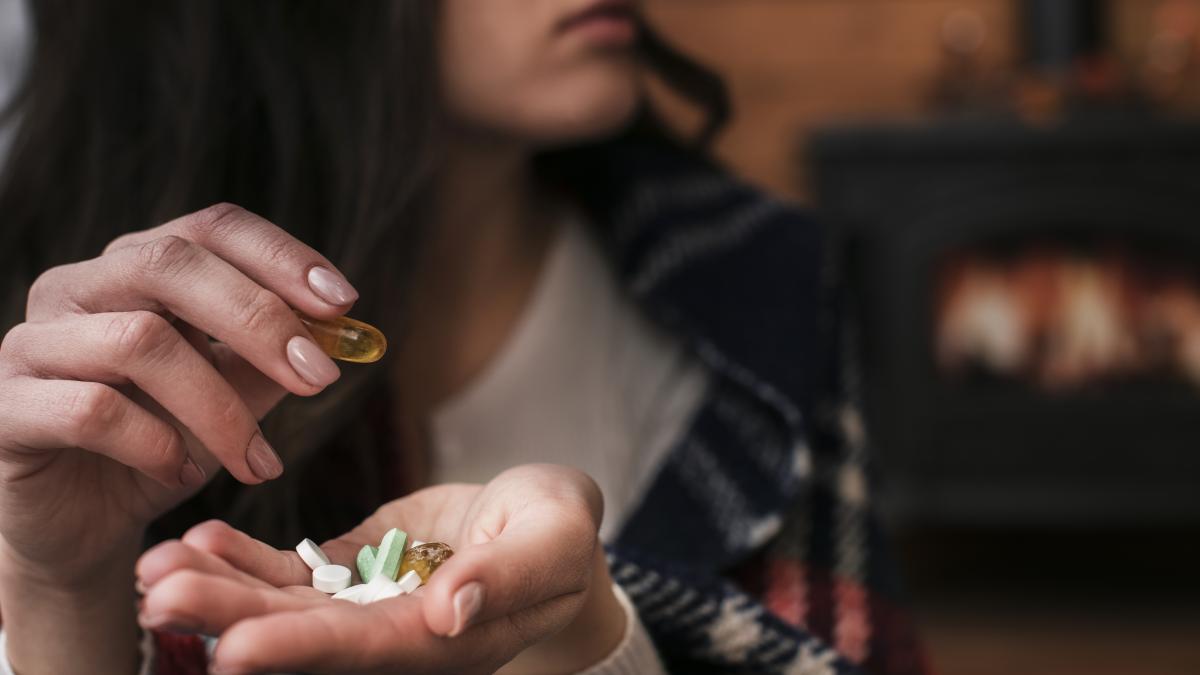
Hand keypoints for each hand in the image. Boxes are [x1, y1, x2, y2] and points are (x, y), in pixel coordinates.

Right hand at [0, 203, 353, 587]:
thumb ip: (275, 359)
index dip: (280, 256)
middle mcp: (77, 288)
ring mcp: (33, 342)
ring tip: (258, 461)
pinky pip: (91, 409)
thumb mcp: (232, 398)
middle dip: (260, 320)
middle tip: (320, 378)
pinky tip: (183, 472)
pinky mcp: (6, 406)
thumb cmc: (161, 446)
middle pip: (171, 264)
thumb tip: (339, 332)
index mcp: (135, 269)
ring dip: (218, 407)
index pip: (210, 228)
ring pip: (139, 341)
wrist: (83, 524)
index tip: (343, 303)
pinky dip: (155, 442)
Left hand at [137, 464, 624, 674]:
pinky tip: (200, 537)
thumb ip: (505, 577)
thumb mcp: (554, 540)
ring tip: (158, 566)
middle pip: (307, 637)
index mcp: (450, 641)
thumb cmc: (561, 529)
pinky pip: (292, 571)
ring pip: (285, 606)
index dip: (302, 650)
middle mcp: (398, 636)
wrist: (543, 519)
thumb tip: (448, 613)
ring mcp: (368, 606)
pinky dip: (245, 557)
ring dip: (220, 589)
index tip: (234, 646)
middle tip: (161, 595)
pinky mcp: (353, 572)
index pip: (369, 651)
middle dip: (231, 618)